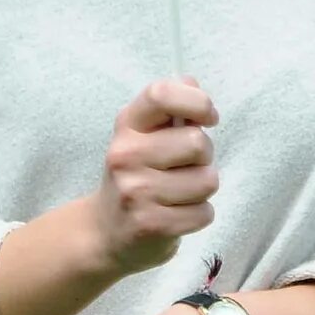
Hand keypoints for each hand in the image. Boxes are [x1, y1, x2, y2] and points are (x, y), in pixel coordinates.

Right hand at [92, 80, 218, 276]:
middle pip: (198, 142)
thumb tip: (191, 82)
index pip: (161, 95)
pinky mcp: (149, 225)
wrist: (105, 232)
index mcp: (128, 125)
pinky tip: (176, 215)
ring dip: (202, 190)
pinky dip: (199, 215)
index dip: (197, 102)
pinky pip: (204, 213)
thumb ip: (172, 109)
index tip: (209, 119)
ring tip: (178, 194)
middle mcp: (125, 154)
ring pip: (207, 181)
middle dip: (204, 157)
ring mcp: (135, 191)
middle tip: (184, 167)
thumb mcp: (146, 137)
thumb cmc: (138, 175)